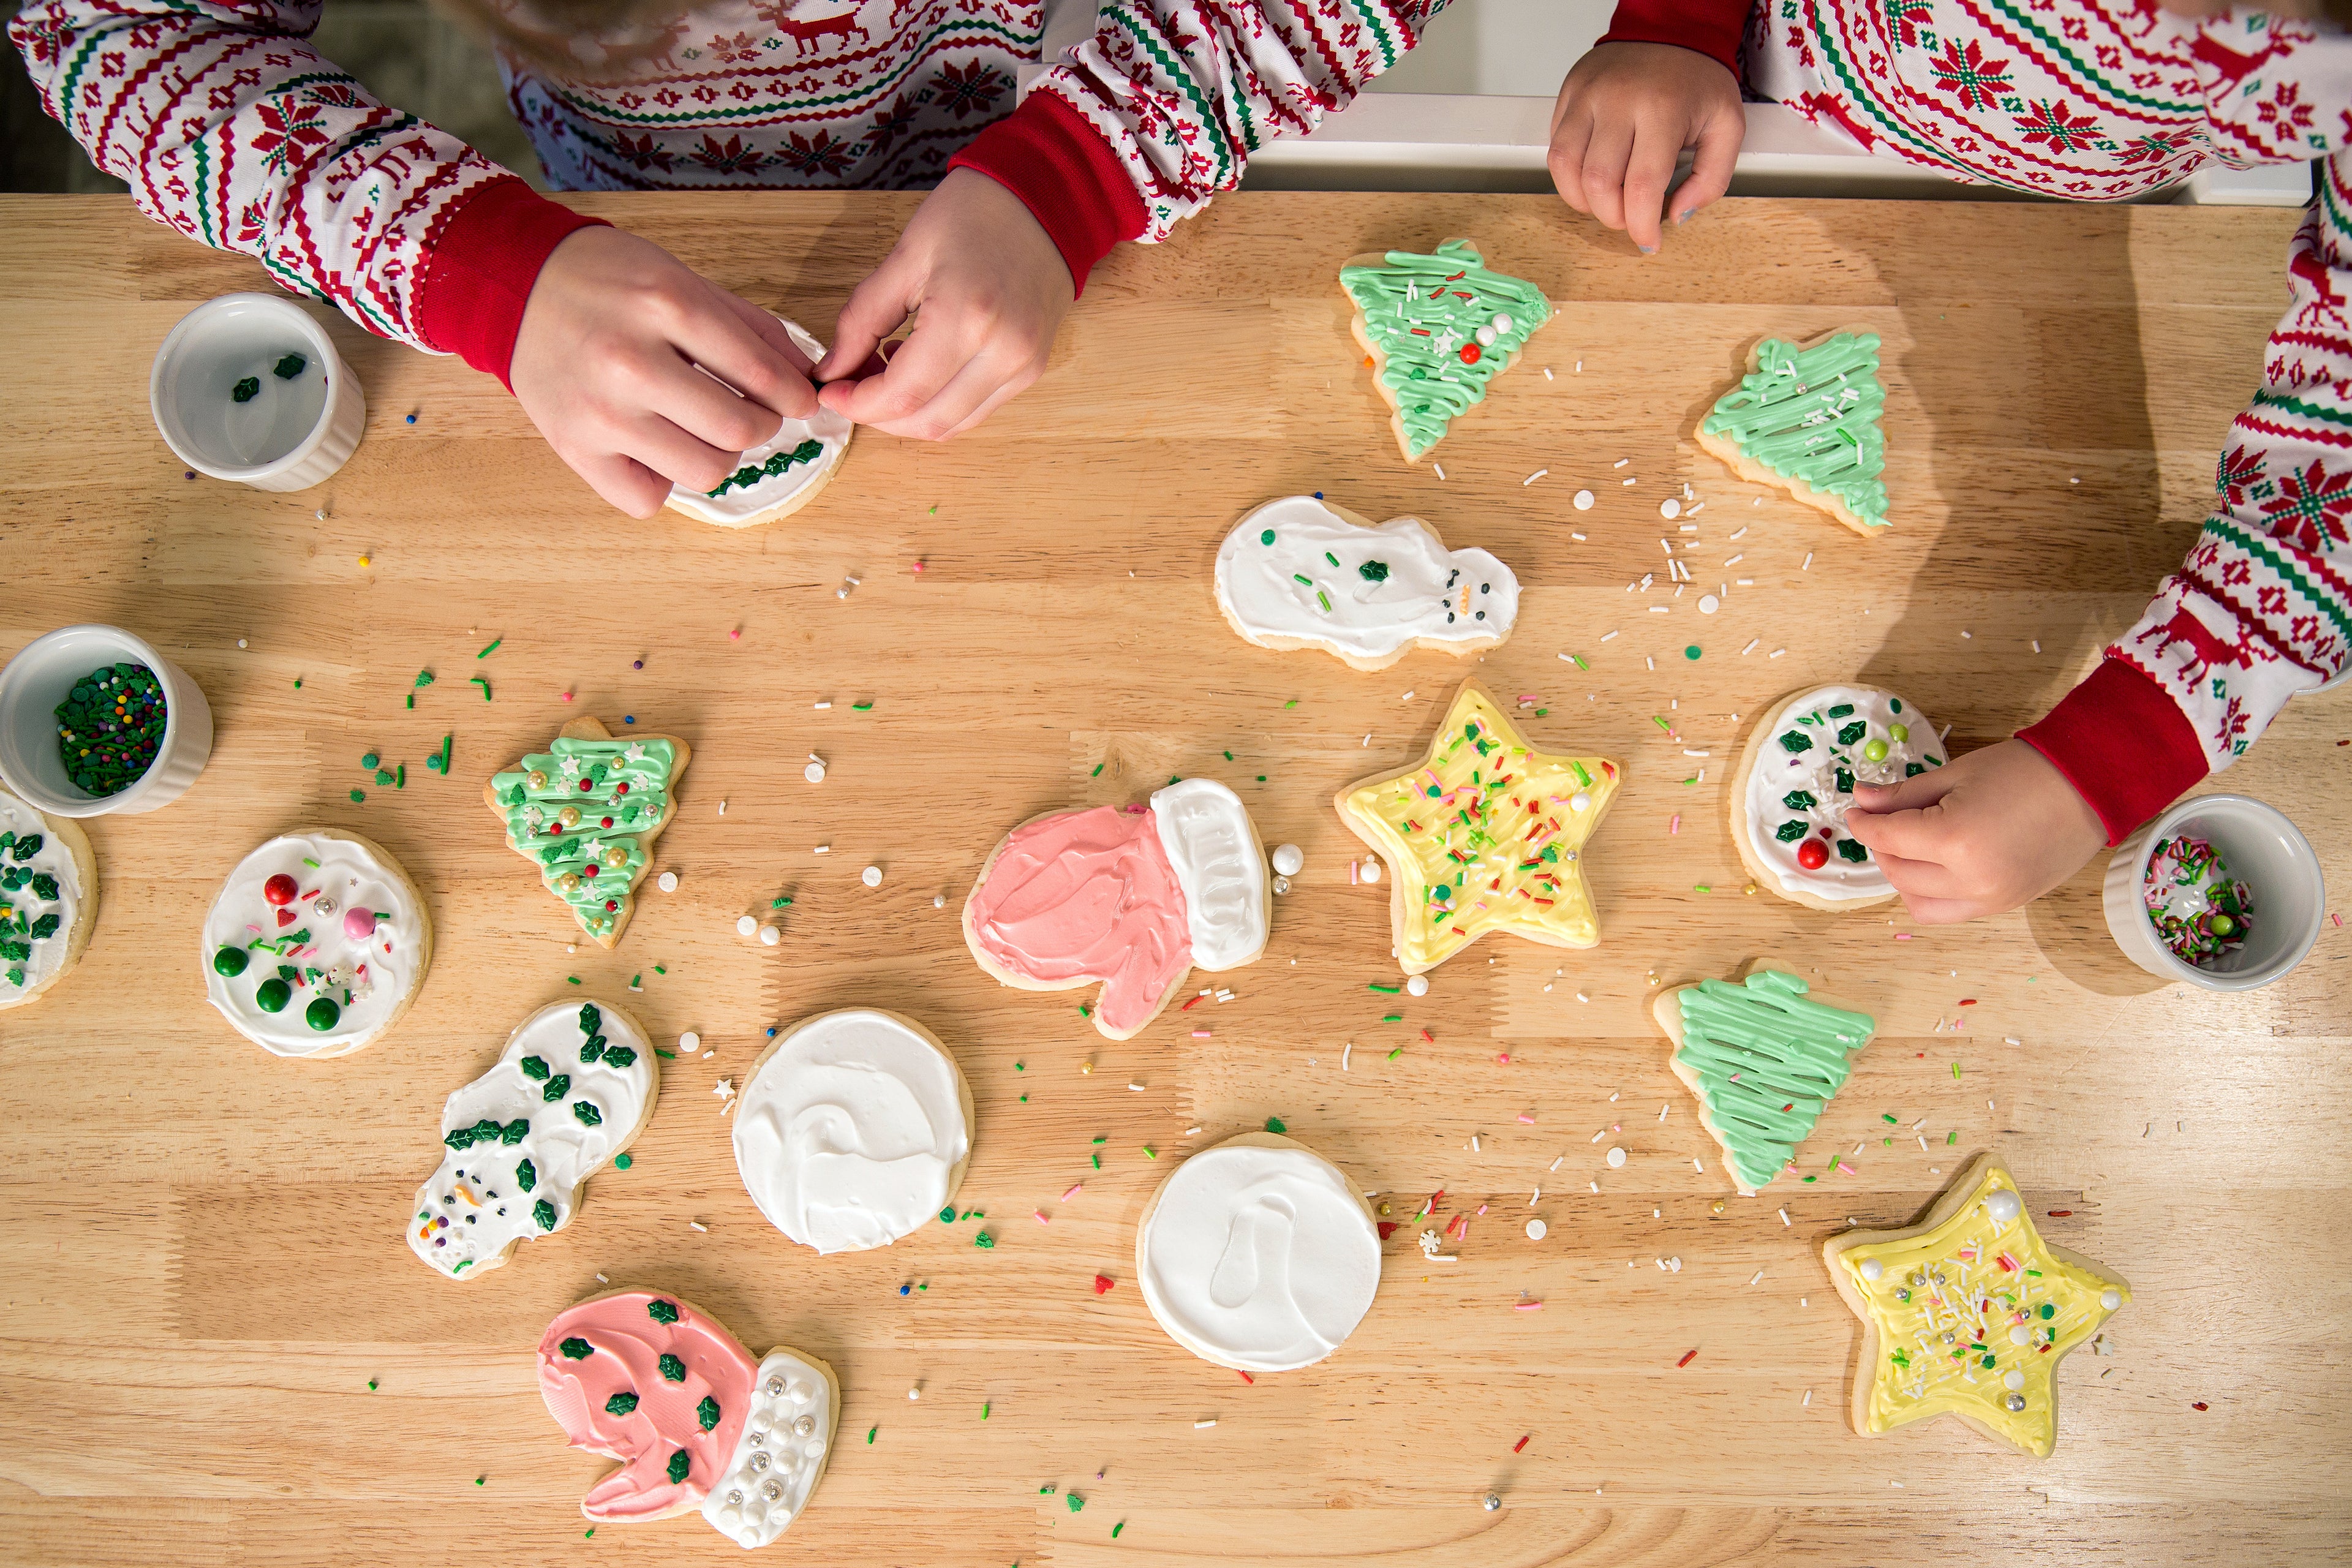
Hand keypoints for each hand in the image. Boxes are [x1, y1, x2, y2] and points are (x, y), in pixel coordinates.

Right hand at [510, 226, 817, 516]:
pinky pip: (646, 499)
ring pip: (704, 471)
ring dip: (719, 456)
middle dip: (761, 424)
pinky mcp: (573, 447)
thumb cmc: (606, 281)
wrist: (516, 284)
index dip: (794, 395)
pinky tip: (657, 450)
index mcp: (666, 306)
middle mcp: (632, 363)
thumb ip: (749, 328)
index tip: (799, 400)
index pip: (760, 373)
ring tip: (702, 429)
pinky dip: (663, 481)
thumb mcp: (682, 279)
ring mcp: (600, 411)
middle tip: (750, 412)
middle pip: (739, 430)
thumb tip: (804, 376)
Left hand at [813, 167, 1072, 438]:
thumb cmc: (975, 213)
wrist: (1046, 199)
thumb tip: (831, 370)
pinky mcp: (1032, 370)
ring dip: (908, 415)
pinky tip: (920, 370)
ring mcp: (1023, 366)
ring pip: (952, 425)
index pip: (902, 395)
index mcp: (967, 317)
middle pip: (927, 422)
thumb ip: (861, 320)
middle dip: (879, 415)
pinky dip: (939, 404)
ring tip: (884, 374)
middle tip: (851, 386)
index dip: (857, 404)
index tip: (831, 390)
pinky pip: (976, 410)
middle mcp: (1003, 352)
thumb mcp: (905, 257)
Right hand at [1548, 42, 1743, 253]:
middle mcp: (1619, 100)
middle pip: (1598, 183)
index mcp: (1663, 109)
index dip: (1642, 225)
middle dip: (1613, 216)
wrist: (1669, 31)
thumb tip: (1676, 215)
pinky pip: (1556, 148)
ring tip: (1606, 201)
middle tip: (1630, 218)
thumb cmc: (1696, 81)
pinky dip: (1569, 175)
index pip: (1643, 186)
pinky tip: (1592, 176)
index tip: (1648, 241)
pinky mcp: (1569, 94)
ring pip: (1565, 168)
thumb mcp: (1727, 126)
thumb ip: (1712, 178)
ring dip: (1583, 201)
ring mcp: (1587, 95)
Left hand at [1840, 739, 2107, 922]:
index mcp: (1956, 840)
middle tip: (1881, 822)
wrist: (2091, 786)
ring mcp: (1992, 898)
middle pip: (1898, 874)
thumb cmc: (2027, 772)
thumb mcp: (1956, 774)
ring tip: (1909, 846)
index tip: (1855, 810)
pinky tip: (1935, 864)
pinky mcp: (2007, 905)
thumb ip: (1903, 795)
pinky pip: (1951, 911)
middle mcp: (1972, 879)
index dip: (1864, 823)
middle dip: (1882, 847)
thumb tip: (1861, 800)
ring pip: (1919, 903)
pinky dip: (1932, 893)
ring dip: (1903, 877)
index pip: (1888, 838)